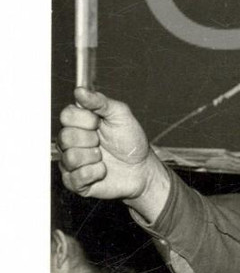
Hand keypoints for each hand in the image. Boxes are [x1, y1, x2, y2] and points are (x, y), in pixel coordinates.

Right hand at [58, 88, 168, 213]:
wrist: (141, 168)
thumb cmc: (131, 141)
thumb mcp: (121, 115)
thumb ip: (100, 102)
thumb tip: (80, 90)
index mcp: (80, 123)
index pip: (66, 115)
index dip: (85, 120)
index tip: (99, 123)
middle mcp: (72, 142)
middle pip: (65, 137)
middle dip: (91, 140)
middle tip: (102, 142)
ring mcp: (71, 162)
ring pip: (70, 158)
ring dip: (94, 157)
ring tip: (103, 157)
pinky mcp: (75, 182)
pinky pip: (76, 177)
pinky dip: (95, 173)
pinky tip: (102, 170)